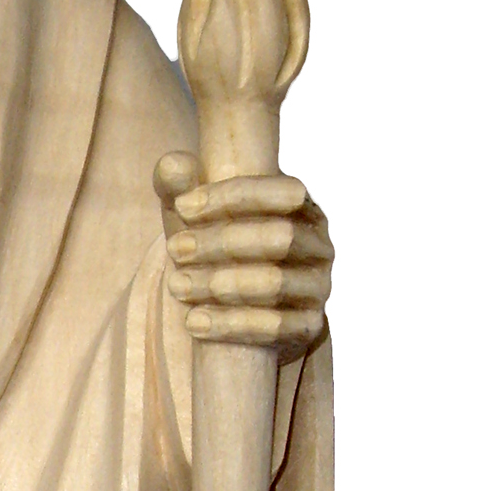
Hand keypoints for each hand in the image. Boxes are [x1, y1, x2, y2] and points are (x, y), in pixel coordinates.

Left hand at [155, 153, 332, 359]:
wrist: (245, 309)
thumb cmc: (221, 251)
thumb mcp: (201, 219)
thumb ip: (184, 188)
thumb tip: (171, 163)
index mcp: (303, 208)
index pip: (282, 192)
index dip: (234, 197)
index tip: (183, 206)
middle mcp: (319, 246)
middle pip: (279, 238)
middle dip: (221, 242)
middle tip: (176, 249)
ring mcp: (318, 287)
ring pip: (274, 283)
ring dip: (221, 284)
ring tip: (177, 285)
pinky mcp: (308, 326)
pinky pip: (275, 327)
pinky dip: (231, 324)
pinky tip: (194, 321)